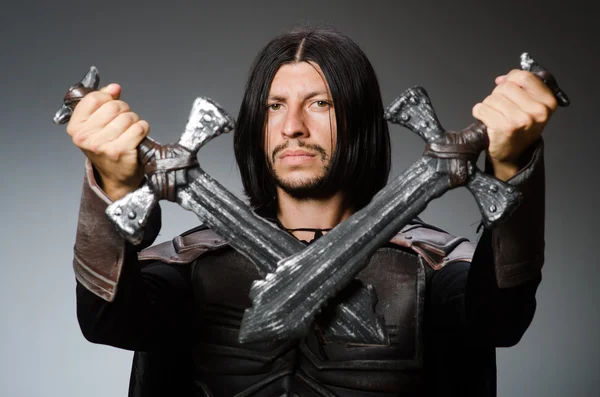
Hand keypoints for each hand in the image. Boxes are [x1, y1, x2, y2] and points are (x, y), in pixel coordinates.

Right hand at [66, 84, 149, 199]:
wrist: (116, 176)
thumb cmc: (107, 149)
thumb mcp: (97, 125)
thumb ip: (103, 102)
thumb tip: (114, 88)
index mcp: (76, 127)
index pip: (95, 98)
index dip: (109, 98)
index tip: (112, 106)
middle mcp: (86, 137)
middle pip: (115, 106)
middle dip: (124, 111)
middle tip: (123, 124)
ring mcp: (102, 145)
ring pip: (129, 117)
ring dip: (135, 121)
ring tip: (130, 132)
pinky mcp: (120, 151)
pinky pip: (139, 127)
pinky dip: (143, 129)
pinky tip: (138, 137)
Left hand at [472, 70, 557, 180]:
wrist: (513, 155)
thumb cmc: (520, 128)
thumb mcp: (531, 106)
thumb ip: (521, 87)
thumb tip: (501, 79)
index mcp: (548, 102)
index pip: (524, 76)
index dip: (511, 78)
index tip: (506, 85)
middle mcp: (538, 111)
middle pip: (506, 87)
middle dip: (498, 95)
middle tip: (502, 108)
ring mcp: (522, 120)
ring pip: (493, 98)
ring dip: (489, 105)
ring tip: (496, 116)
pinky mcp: (505, 128)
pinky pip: (482, 109)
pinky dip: (480, 113)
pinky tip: (487, 121)